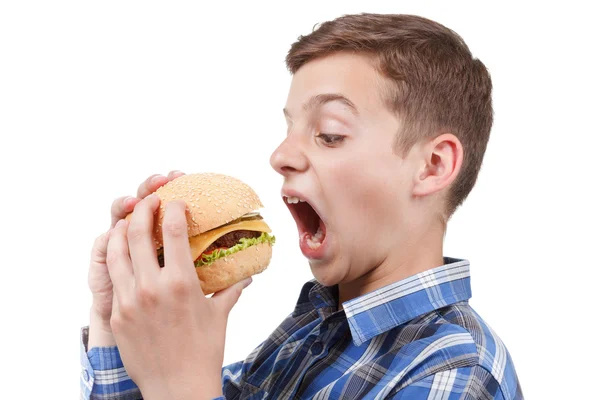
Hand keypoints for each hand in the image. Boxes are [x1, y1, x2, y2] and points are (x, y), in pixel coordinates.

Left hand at [106, 196, 250, 398]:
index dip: (173, 209)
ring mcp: (130, 301)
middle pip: (137, 233)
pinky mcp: (117, 315)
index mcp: (182, 283)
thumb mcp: (218, 316)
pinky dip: (115, 260)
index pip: (172, 231)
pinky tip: (123, 255)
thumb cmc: (204, 351)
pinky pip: (113, 279)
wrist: (178, 388)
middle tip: (149, 201)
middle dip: (142, 210)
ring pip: (116, 252)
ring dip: (121, 231)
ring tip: (128, 222)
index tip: (176, 201)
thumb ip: (230, 290)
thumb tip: (245, 276)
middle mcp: (152, 287)